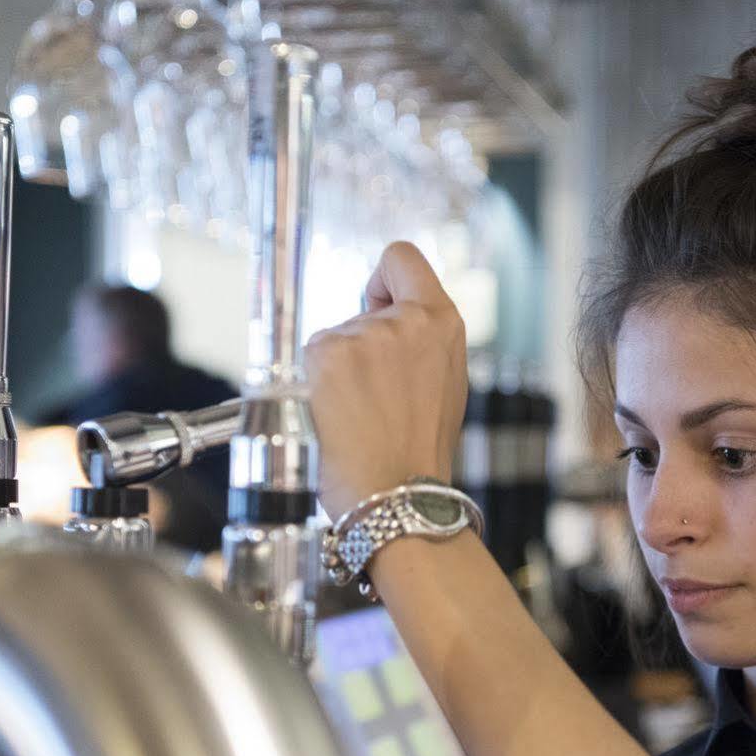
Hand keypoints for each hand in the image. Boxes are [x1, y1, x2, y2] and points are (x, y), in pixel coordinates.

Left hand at [306, 242, 469, 519]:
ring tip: (359, 419)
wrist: (397, 497)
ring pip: (335, 341)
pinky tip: (337, 419)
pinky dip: (317, 389)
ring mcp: (363, 336)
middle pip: (362, 311)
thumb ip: (420, 345)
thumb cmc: (418, 454)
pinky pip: (311, 362)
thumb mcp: (444, 384)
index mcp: (442, 323)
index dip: (383, 280)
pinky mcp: (326, 354)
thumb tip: (387, 325)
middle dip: (361, 346)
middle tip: (374, 397)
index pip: (401, 257)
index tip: (377, 305)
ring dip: (338, 374)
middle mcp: (405, 321)